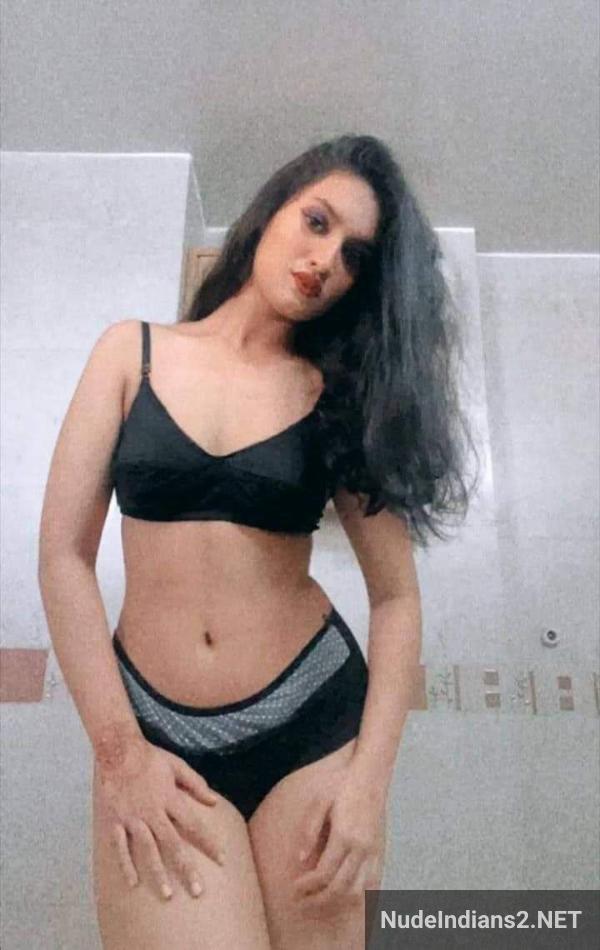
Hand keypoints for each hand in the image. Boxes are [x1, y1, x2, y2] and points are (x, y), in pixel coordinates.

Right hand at [96, 732, 224, 900]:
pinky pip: (120, 846)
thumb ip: (196, 784)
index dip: (209, 843)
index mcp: (170, 798)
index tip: (222, 860)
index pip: (195, 825)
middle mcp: (152, 812)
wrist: (118, 750)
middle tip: (198, 891)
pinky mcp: (115, 820)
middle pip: (173, 844)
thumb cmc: (151, 758)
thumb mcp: (177, 766)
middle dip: (186, 868)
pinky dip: (126, 864)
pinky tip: (133, 882)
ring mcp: (133, 818)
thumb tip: (215, 801)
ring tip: (167, 894)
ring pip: (147, 850)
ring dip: (157, 873)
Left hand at [293, 766, 385, 910]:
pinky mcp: (379, 850)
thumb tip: (300, 860)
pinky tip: (347, 900)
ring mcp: (372, 850)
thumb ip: (310, 831)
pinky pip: (373, 881)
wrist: (370, 774)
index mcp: (344, 836)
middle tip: (302, 902)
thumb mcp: (320, 801)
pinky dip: (360, 896)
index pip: (324, 873)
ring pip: (358, 890)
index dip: (308, 885)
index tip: (294, 889)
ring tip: (320, 904)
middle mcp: (361, 847)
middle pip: (340, 887)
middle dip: (319, 900)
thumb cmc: (342, 784)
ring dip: (338, 903)